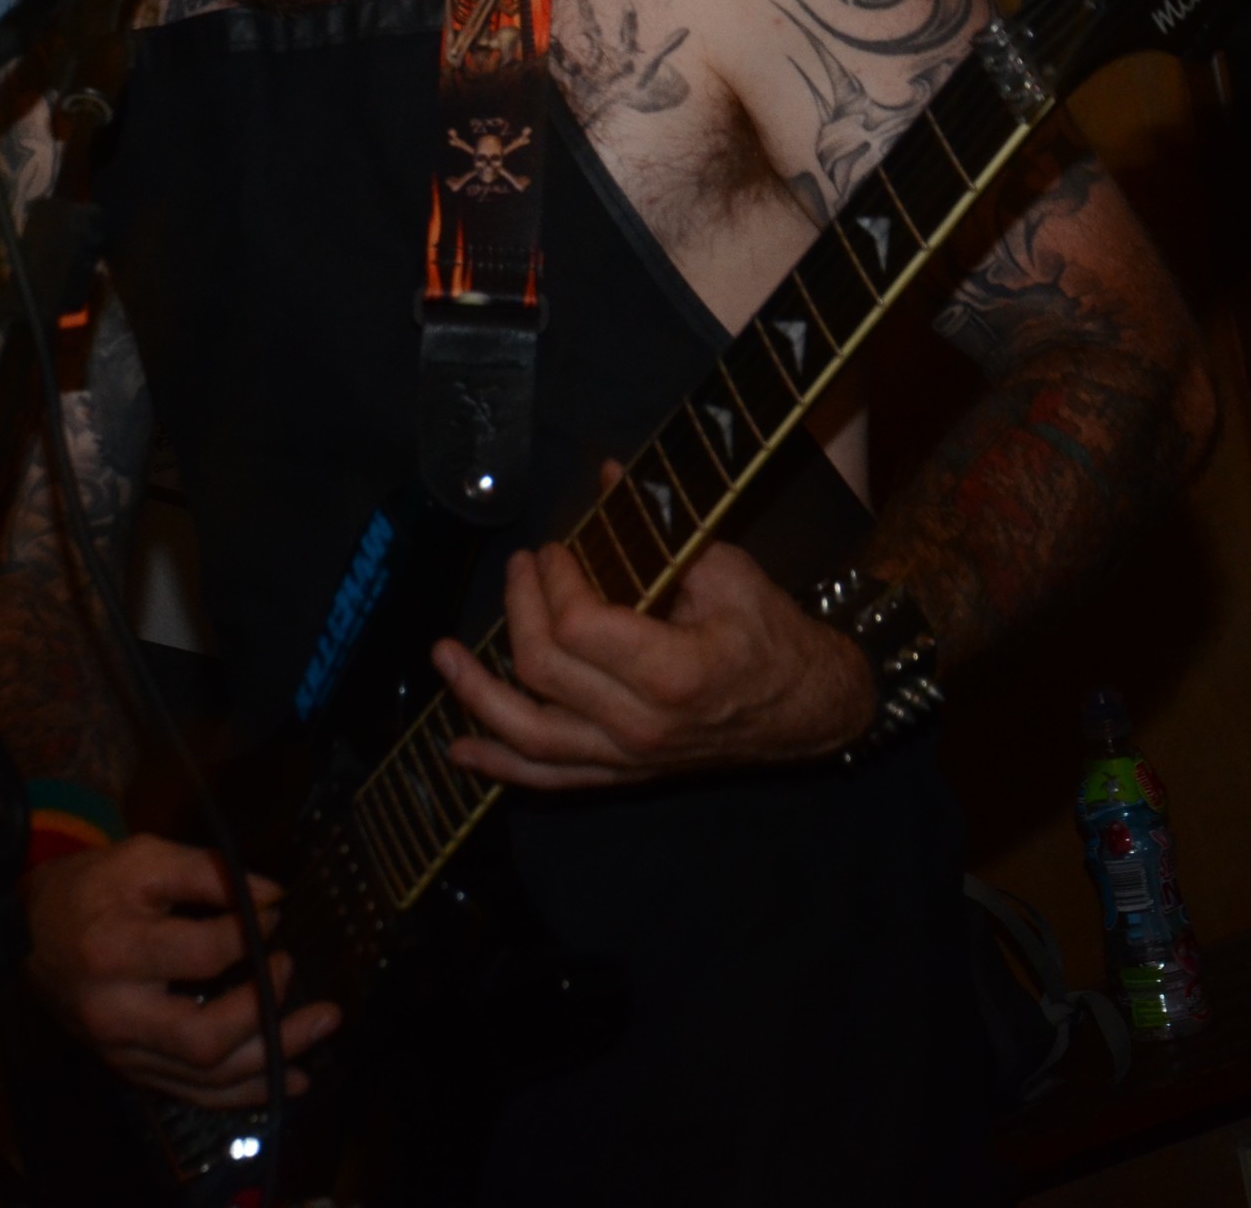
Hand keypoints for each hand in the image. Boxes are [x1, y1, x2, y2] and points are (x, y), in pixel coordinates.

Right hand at [21, 834, 340, 1107]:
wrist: (24, 936)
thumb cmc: (89, 890)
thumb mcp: (140, 859)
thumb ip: (206, 872)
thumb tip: (273, 895)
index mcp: (114, 952)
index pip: (201, 954)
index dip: (250, 934)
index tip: (275, 914)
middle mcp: (116, 1013)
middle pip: (205, 1037)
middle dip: (268, 1015)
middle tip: (295, 972)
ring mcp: (122, 1052)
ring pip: (207, 1076)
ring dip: (273, 1059)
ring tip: (321, 1031)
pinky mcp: (131, 1070)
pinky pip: (195, 1093)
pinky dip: (246, 1092)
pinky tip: (289, 1079)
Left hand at [432, 533, 875, 788]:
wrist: (809, 711)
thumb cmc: (772, 635)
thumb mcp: (727, 570)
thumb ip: (658, 529)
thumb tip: (606, 471)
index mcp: (674, 672)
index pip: (578, 627)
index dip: (554, 580)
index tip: (555, 550)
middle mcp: (642, 726)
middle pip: (543, 672)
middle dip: (519, 610)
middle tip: (521, 569)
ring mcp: (627, 760)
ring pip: (529, 735)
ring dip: (477, 694)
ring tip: (442, 656)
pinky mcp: (620, 775)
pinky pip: (547, 779)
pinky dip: (499, 765)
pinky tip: (459, 751)